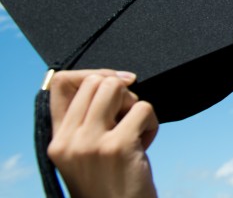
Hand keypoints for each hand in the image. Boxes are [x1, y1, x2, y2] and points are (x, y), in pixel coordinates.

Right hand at [48, 69, 158, 197]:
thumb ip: (86, 120)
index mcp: (57, 140)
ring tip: (134, 130)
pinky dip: (152, 123)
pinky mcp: (117, 146)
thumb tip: (111, 77)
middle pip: (97, 80)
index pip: (60, 82)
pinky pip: (144, 107)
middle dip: (120, 92)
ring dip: (135, 104)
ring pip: (117, 86)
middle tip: (126, 118)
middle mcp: (68, 141)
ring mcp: (90, 143)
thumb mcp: (85, 152)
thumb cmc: (111, 182)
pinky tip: (144, 147)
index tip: (114, 83)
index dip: (92, 74)